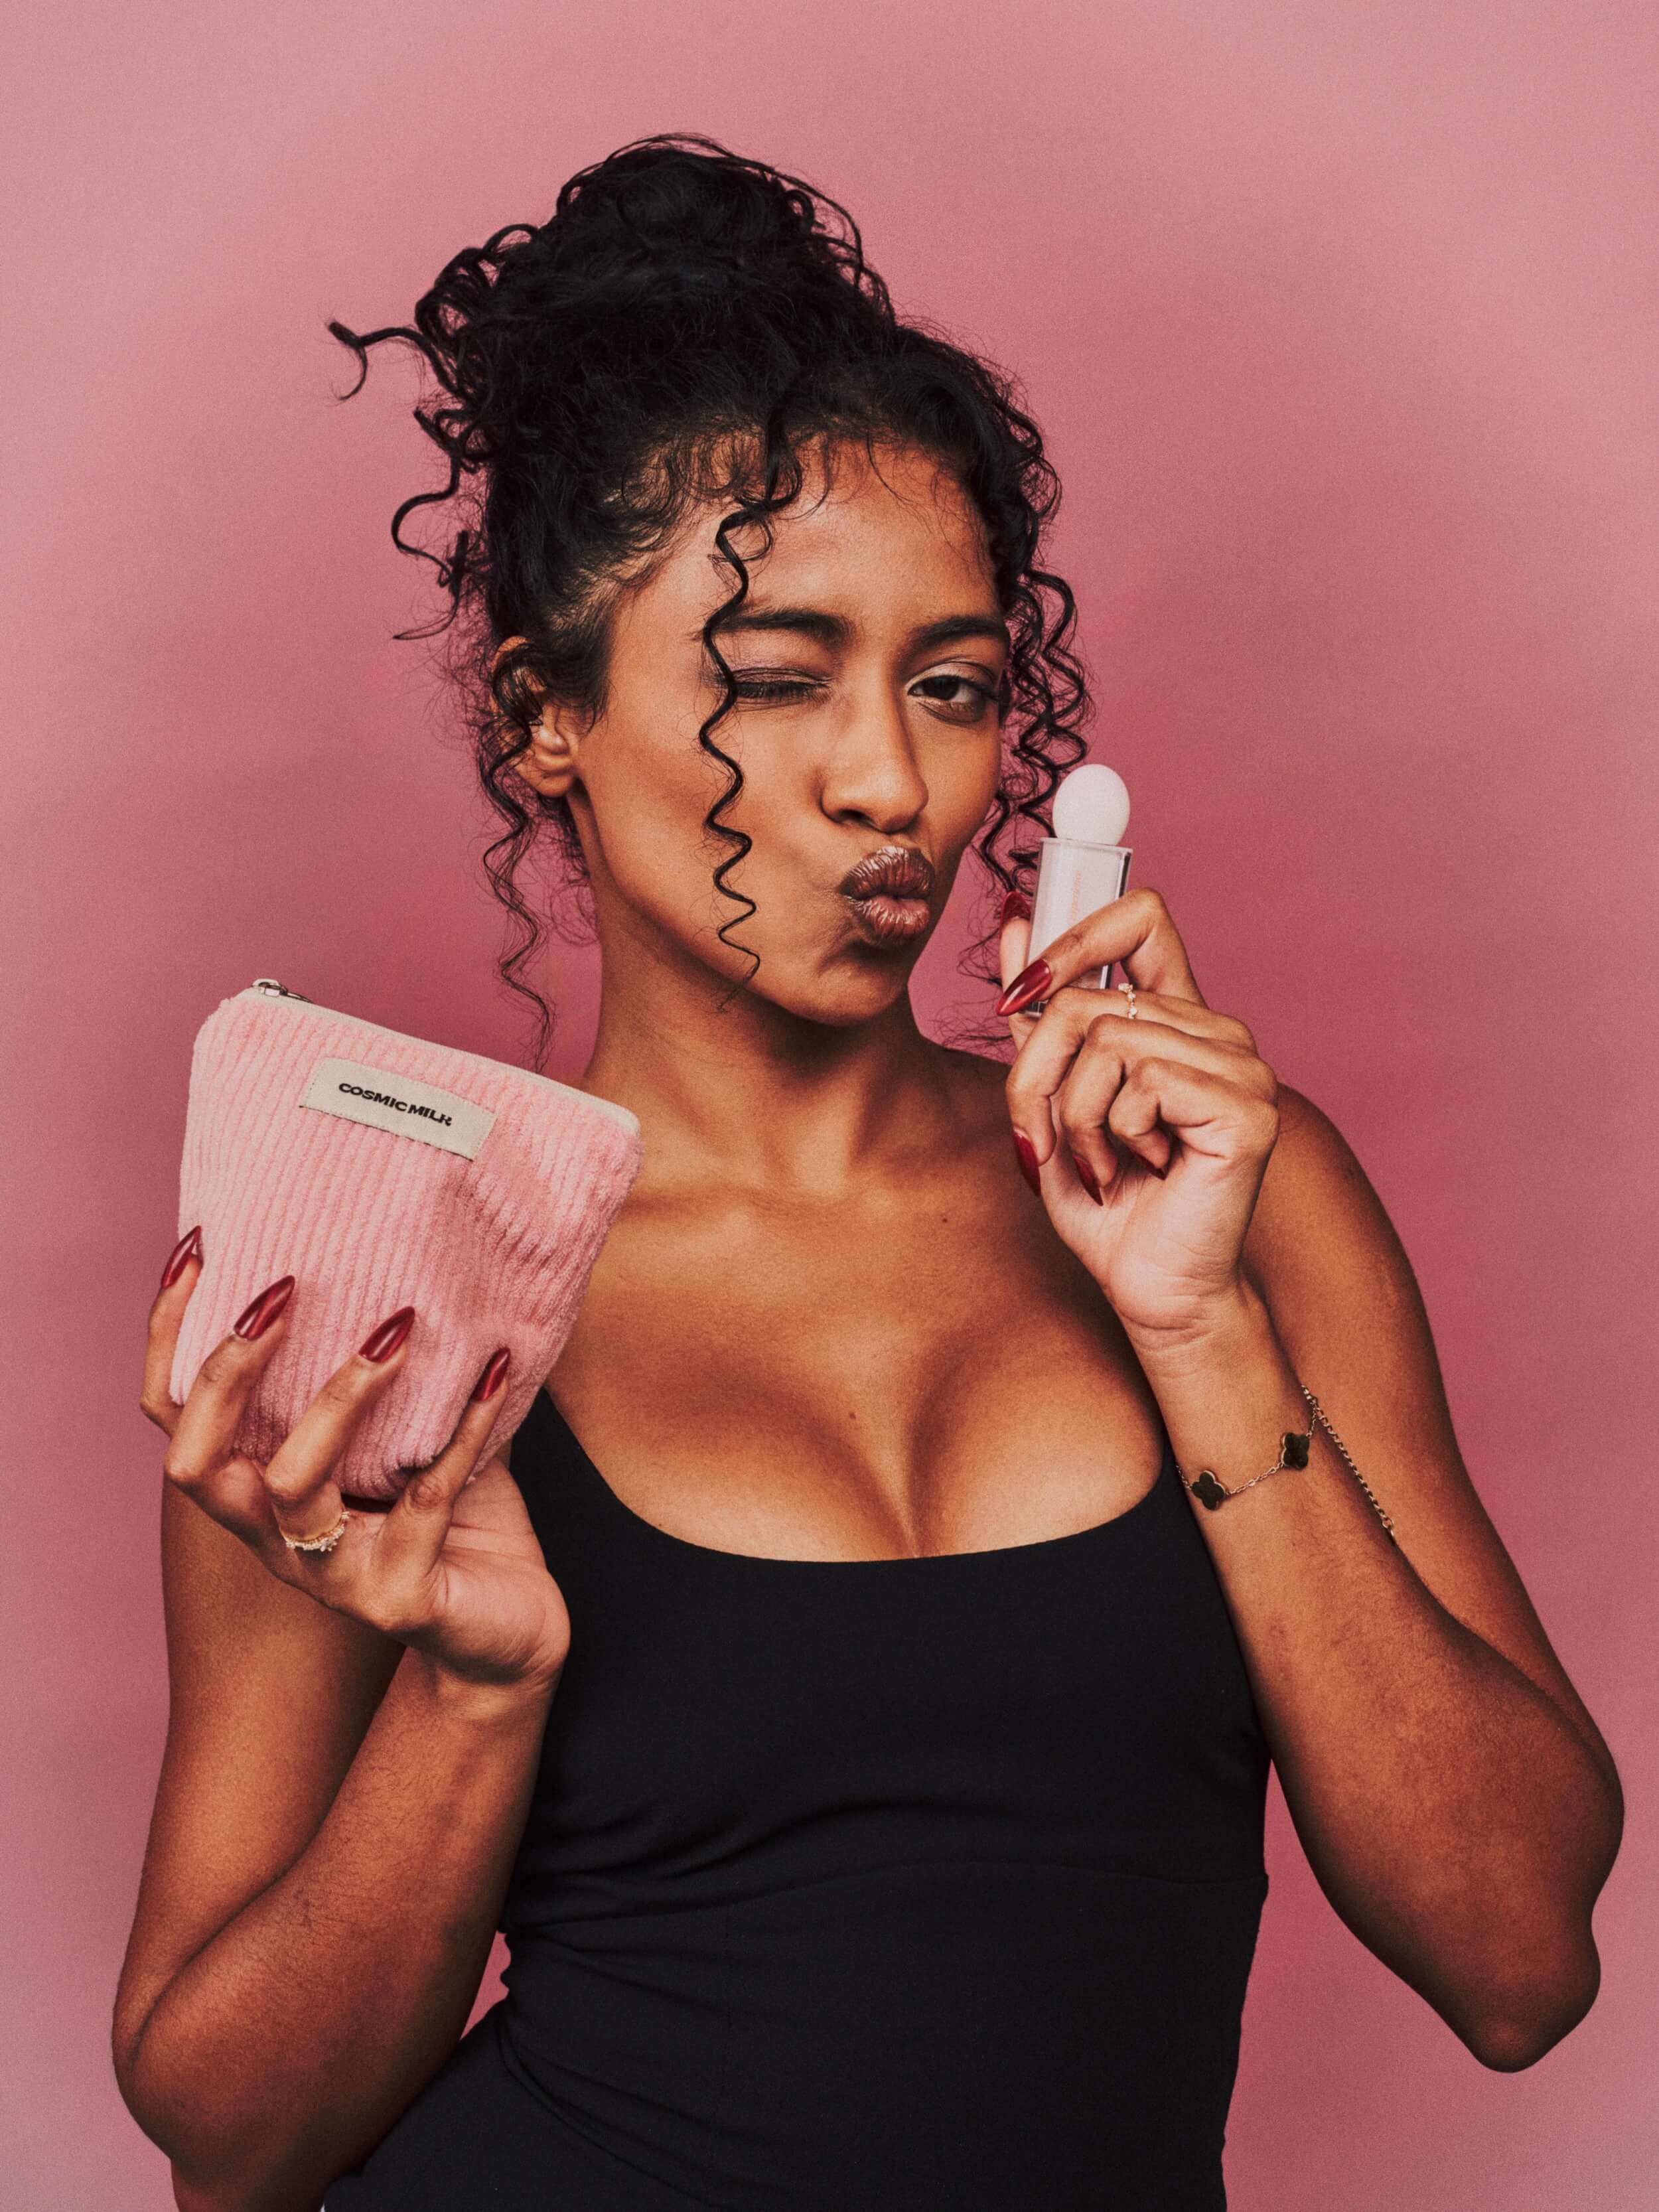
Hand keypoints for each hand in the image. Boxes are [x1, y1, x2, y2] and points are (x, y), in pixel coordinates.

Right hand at [141, 1240, 569, 1692]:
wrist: (509, 1633)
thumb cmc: (455, 1524)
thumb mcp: (411, 1438)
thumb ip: (391, 1369)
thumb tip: (407, 1253)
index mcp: (259, 1495)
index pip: (175, 1418)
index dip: (169, 1339)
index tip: (200, 1249)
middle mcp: (274, 1542)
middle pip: (197, 1461)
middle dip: (227, 1370)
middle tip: (283, 1289)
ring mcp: (330, 1580)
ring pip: (292, 1485)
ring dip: (341, 1396)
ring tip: (399, 1325)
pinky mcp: (397, 1601)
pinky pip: (423, 1502)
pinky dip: (462, 1430)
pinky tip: (496, 1373)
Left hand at [996, 887, 1280, 1346]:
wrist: (1153, 1287)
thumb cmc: (1108, 1203)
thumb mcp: (1051, 1100)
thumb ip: (1039, 1017)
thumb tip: (1012, 920)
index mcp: (1179, 1021)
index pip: (1140, 918)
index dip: (1072, 938)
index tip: (1020, 995)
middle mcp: (1219, 1032)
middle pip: (1085, 1000)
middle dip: (1036, 1078)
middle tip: (1042, 1140)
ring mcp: (1242, 1066)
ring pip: (1106, 1042)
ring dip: (1075, 1119)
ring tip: (1102, 1164)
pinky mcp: (1246, 1107)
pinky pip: (1141, 1083)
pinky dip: (1113, 1136)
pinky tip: (1140, 1171)